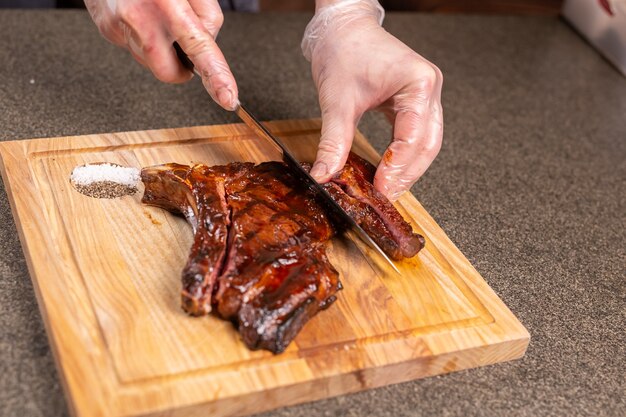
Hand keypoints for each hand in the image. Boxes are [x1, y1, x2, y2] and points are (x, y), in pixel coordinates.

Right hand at [85, 0, 237, 109]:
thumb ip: (207, 13)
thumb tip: (206, 42)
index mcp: (167, 3)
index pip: (199, 49)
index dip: (217, 76)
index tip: (228, 98)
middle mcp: (140, 18)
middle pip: (168, 72)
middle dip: (179, 69)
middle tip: (183, 47)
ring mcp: (118, 27)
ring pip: (150, 60)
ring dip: (161, 48)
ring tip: (157, 14)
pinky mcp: (105, 29)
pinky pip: (133, 47)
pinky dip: (143, 36)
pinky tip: (141, 13)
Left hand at [303, 0, 442, 200]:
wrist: (342, 28)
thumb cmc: (343, 50)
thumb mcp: (337, 100)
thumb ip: (333, 142)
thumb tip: (325, 175)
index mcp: (418, 83)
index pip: (413, 137)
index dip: (397, 168)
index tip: (380, 190)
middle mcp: (429, 89)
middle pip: (427, 145)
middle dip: (406, 175)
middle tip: (385, 197)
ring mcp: (424, 95)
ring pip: (426, 143)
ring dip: (407, 169)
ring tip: (387, 190)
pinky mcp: (414, 101)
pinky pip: (415, 135)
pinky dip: (403, 155)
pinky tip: (388, 171)